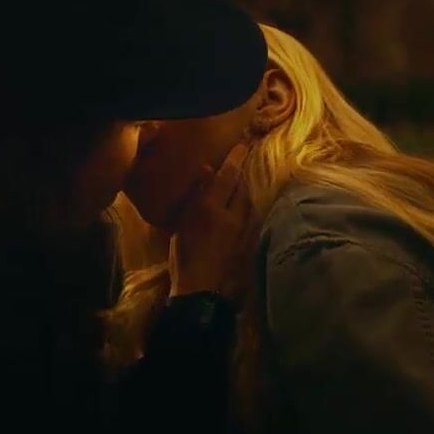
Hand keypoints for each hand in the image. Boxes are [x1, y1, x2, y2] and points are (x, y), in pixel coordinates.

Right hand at [168, 143, 254, 303]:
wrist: (201, 290)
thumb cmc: (184, 258)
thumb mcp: (182, 224)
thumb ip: (196, 195)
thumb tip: (207, 170)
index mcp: (210, 208)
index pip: (227, 175)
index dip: (235, 158)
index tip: (242, 143)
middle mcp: (232, 215)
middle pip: (242, 186)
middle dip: (241, 173)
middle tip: (241, 160)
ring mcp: (244, 229)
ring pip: (249, 201)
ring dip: (245, 190)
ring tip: (241, 183)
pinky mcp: (250, 241)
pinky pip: (251, 217)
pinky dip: (247, 208)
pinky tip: (243, 209)